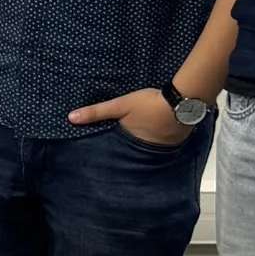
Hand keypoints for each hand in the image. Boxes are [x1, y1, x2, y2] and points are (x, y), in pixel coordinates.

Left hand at [68, 85, 189, 147]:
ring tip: (139, 138)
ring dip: (144, 143)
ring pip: (148, 146)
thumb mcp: (120, 105)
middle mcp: (146, 150)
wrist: (183, 101)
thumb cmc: (149, 104)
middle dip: (127, 148)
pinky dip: (158, 138)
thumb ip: (97, 112)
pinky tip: (157, 131)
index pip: (116, 151)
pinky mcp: (175, 141)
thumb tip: (71, 118)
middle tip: (120, 147)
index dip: (110, 150)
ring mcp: (162, 147)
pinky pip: (162, 142)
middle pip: (133, 149)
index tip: (102, 153)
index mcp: (130, 143)